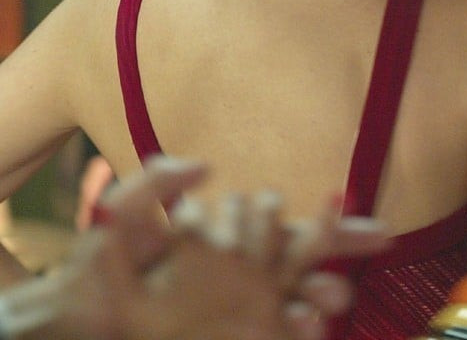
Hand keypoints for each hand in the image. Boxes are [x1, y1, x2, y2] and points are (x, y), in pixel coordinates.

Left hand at [23, 156, 387, 339]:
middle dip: (333, 277)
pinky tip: (303, 328)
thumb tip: (202, 166)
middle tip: (347, 287)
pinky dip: (292, 330)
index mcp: (227, 243)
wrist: (67, 317)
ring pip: (292, 306)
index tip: (377, 231)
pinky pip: (269, 331)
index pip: (290, 232)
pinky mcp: (231, 329)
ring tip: (326, 311)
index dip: (334, 230)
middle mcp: (239, 278)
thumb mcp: (118, 215)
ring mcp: (234, 310)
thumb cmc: (96, 268)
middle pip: (303, 273)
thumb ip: (154, 184)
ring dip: (315, 308)